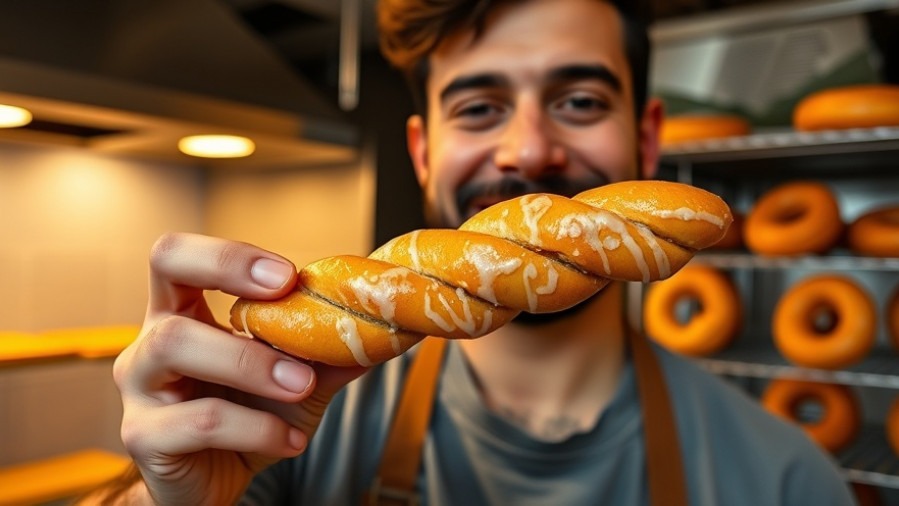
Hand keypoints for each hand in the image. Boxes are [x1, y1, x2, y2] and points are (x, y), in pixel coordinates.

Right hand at [113, 233, 366, 504]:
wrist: (214, 486)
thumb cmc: (248, 419)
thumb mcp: (295, 378)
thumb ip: (329, 349)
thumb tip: (387, 323)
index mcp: (182, 312)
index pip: (179, 254)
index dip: (227, 252)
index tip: (286, 273)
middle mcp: (152, 338)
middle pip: (166, 271)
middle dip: (231, 272)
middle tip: (289, 294)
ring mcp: (140, 387)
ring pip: (176, 345)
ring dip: (252, 360)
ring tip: (302, 383)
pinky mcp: (144, 436)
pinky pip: (199, 421)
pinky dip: (257, 429)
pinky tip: (291, 439)